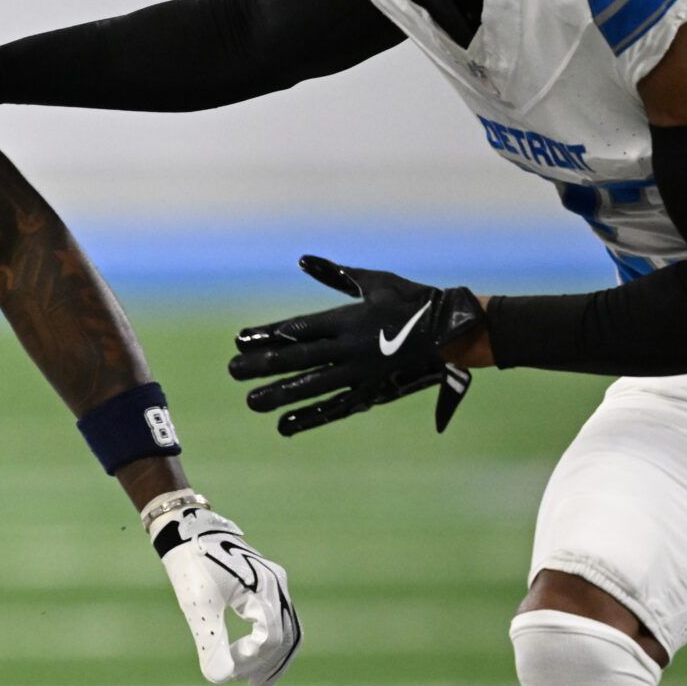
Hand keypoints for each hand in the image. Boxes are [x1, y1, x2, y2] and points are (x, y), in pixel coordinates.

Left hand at [145, 493, 299, 685]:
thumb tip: (221, 679)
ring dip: (273, 657)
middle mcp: (276, 584)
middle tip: (247, 684)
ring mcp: (274, 583)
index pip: (270, 636)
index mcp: (263, 586)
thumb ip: (210, 640)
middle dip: (267, 664)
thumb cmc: (190, 563)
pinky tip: (253, 657)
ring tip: (256, 682)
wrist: (186, 528)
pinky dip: (270, 642)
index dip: (252, 659)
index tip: (228, 668)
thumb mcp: (197, 603)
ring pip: (287, 629)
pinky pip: (278, 619)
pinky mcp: (266, 585)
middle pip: (285, 635)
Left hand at [231, 255, 485, 434]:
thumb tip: (302, 259)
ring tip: (252, 403)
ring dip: (279, 394)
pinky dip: (309, 417)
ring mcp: (359, 374)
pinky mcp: (372, 393)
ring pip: (311, 386)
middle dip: (261, 366)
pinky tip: (286, 425)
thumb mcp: (374, 281)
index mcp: (347, 319)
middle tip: (232, 372)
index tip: (239, 341)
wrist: (454, 333)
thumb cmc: (413, 300)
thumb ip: (335, 274)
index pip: (296, 329)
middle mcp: (348, 348)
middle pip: (296, 359)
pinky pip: (335, 407)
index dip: (266, 335)